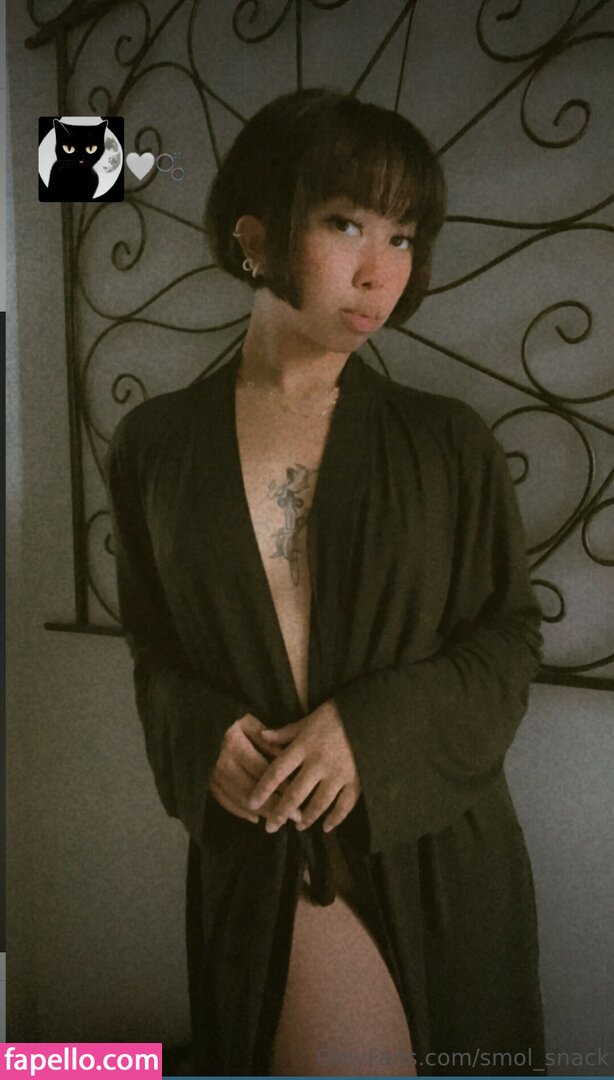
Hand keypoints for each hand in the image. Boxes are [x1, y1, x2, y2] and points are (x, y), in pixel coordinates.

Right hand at [209, 713, 302, 825]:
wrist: (192, 716)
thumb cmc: (223, 714)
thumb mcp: (246, 719)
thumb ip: (265, 739)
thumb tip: (285, 759)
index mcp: (234, 745)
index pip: (261, 771)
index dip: (280, 786)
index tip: (299, 796)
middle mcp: (221, 764)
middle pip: (251, 791)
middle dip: (274, 806)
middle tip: (294, 818)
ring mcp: (211, 775)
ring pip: (238, 799)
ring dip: (259, 812)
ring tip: (278, 821)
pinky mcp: (204, 781)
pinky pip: (223, 800)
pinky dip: (239, 811)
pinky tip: (254, 818)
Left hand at [247, 700, 361, 832]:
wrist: (371, 713)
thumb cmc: (337, 714)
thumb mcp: (309, 719)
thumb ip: (285, 732)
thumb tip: (262, 735)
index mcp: (304, 746)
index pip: (277, 771)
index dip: (263, 789)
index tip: (251, 803)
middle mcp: (318, 763)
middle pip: (294, 794)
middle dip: (280, 813)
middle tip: (270, 828)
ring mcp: (338, 774)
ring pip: (318, 803)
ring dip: (306, 818)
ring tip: (298, 827)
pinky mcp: (357, 780)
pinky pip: (344, 805)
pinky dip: (335, 818)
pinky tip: (326, 826)